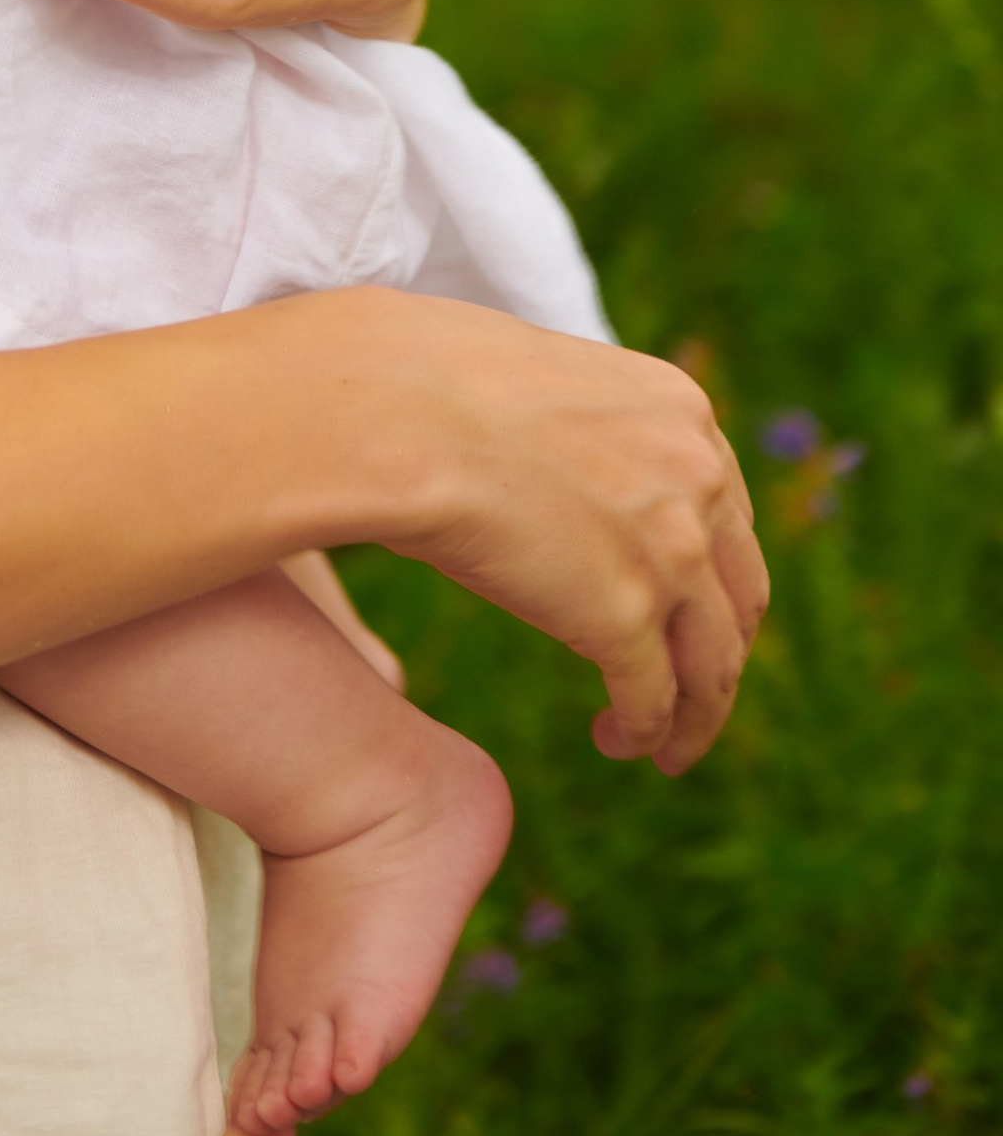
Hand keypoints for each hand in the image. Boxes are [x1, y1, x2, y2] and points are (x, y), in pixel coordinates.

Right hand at [335, 290, 768, 773]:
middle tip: (692, 693)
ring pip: (713, 665)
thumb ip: (584, 433)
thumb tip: (557, 468)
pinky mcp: (626, 616)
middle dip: (719, 653)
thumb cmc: (430, 385)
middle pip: (739, 597)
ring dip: (695, 717)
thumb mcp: (547, 387)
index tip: (686, 611)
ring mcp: (671, 550)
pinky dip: (644, 733)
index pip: (728, 515)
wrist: (397, 408)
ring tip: (667, 749)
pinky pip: (654, 699)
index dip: (712, 576)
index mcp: (682, 411)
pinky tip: (616, 741)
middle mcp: (698, 479)